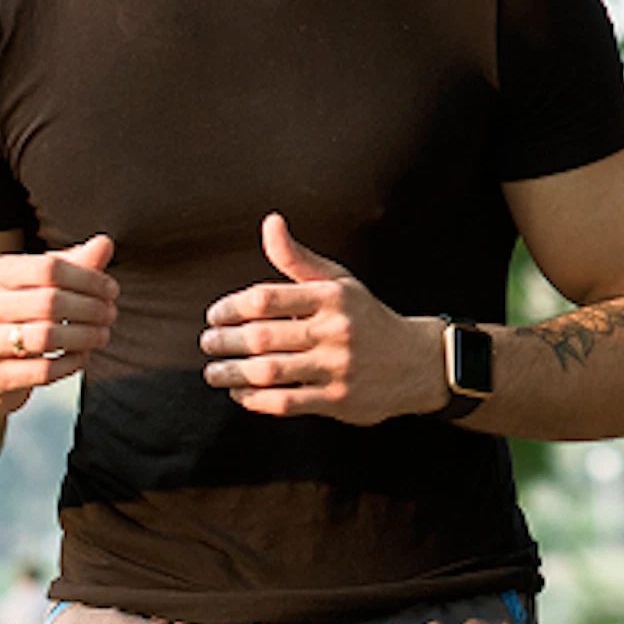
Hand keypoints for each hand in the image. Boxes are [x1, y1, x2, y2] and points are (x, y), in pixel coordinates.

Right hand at [0, 235, 117, 410]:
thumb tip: (105, 243)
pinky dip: (72, 363)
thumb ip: (74, 265)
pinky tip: (82, 356)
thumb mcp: (42, 287)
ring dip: (85, 336)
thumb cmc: (18, 318)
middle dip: (91, 308)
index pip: (49, 267)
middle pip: (50, 301)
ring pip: (47, 337)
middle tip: (111, 314)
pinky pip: (43, 370)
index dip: (88, 278)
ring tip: (102, 335)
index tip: (111, 290)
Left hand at [200, 214, 436, 423]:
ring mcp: (337, 367)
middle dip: (226, 341)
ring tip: (213, 372)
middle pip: (263, 337)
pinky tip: (241, 394)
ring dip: (232, 373)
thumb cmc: (365, 318)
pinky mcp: (338, 400)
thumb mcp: (338, 282)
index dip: (231, 308)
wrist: (416, 362)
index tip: (214, 316)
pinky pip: (286, 402)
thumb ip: (297, 258)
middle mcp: (335, 330)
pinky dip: (255, 400)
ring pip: (270, 371)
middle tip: (207, 343)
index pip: (267, 298)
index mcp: (331, 296)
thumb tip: (270, 222)